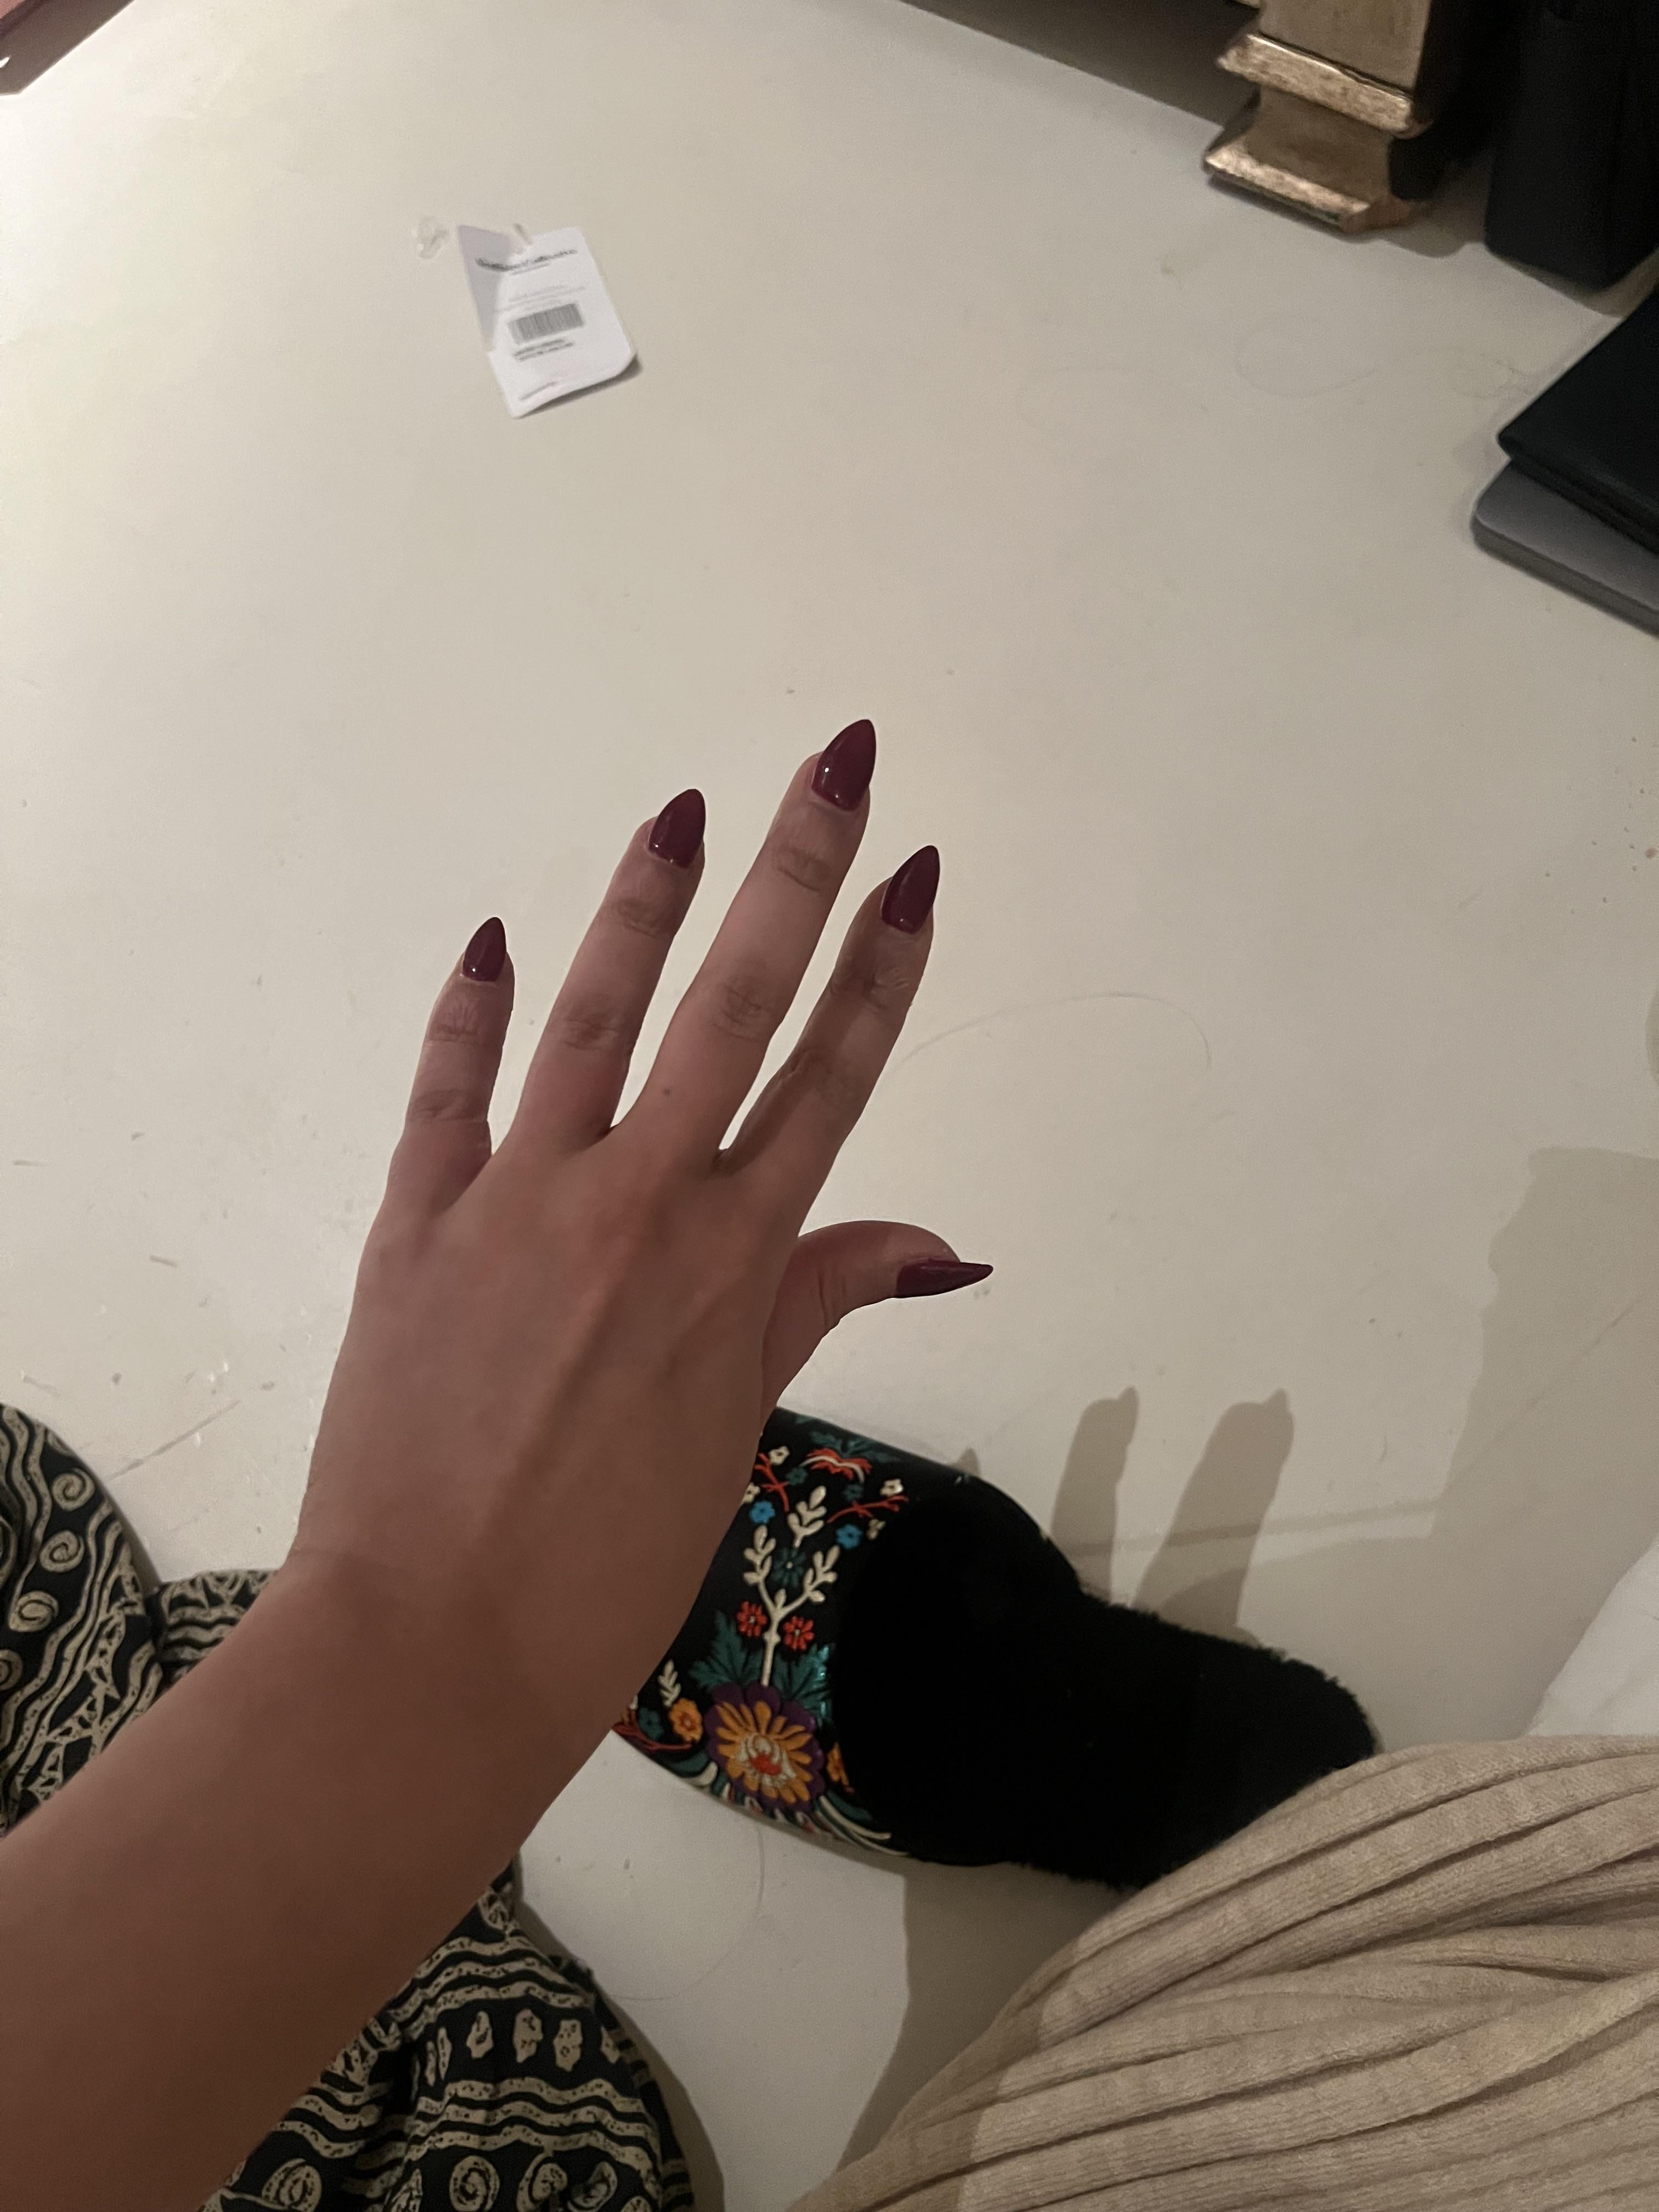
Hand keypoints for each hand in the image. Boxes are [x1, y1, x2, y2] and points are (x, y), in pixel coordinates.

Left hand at [287, 724, 987, 1774]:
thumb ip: (815, 1301)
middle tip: (840, 764)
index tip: (922, 873)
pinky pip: (447, 1091)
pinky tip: (490, 935)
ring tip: (683, 808)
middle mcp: (640, 1204)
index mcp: (734, 1262)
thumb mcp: (736, 1430)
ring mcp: (521, 1202)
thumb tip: (942, 1243)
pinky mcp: (417, 1221)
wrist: (439, 1643)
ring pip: (596, 1018)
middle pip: (737, 1010)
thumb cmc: (613, 1561)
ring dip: (643, 906)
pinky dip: (467, 1011)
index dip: (886, 970)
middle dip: (797, 877)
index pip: (833, 1080)